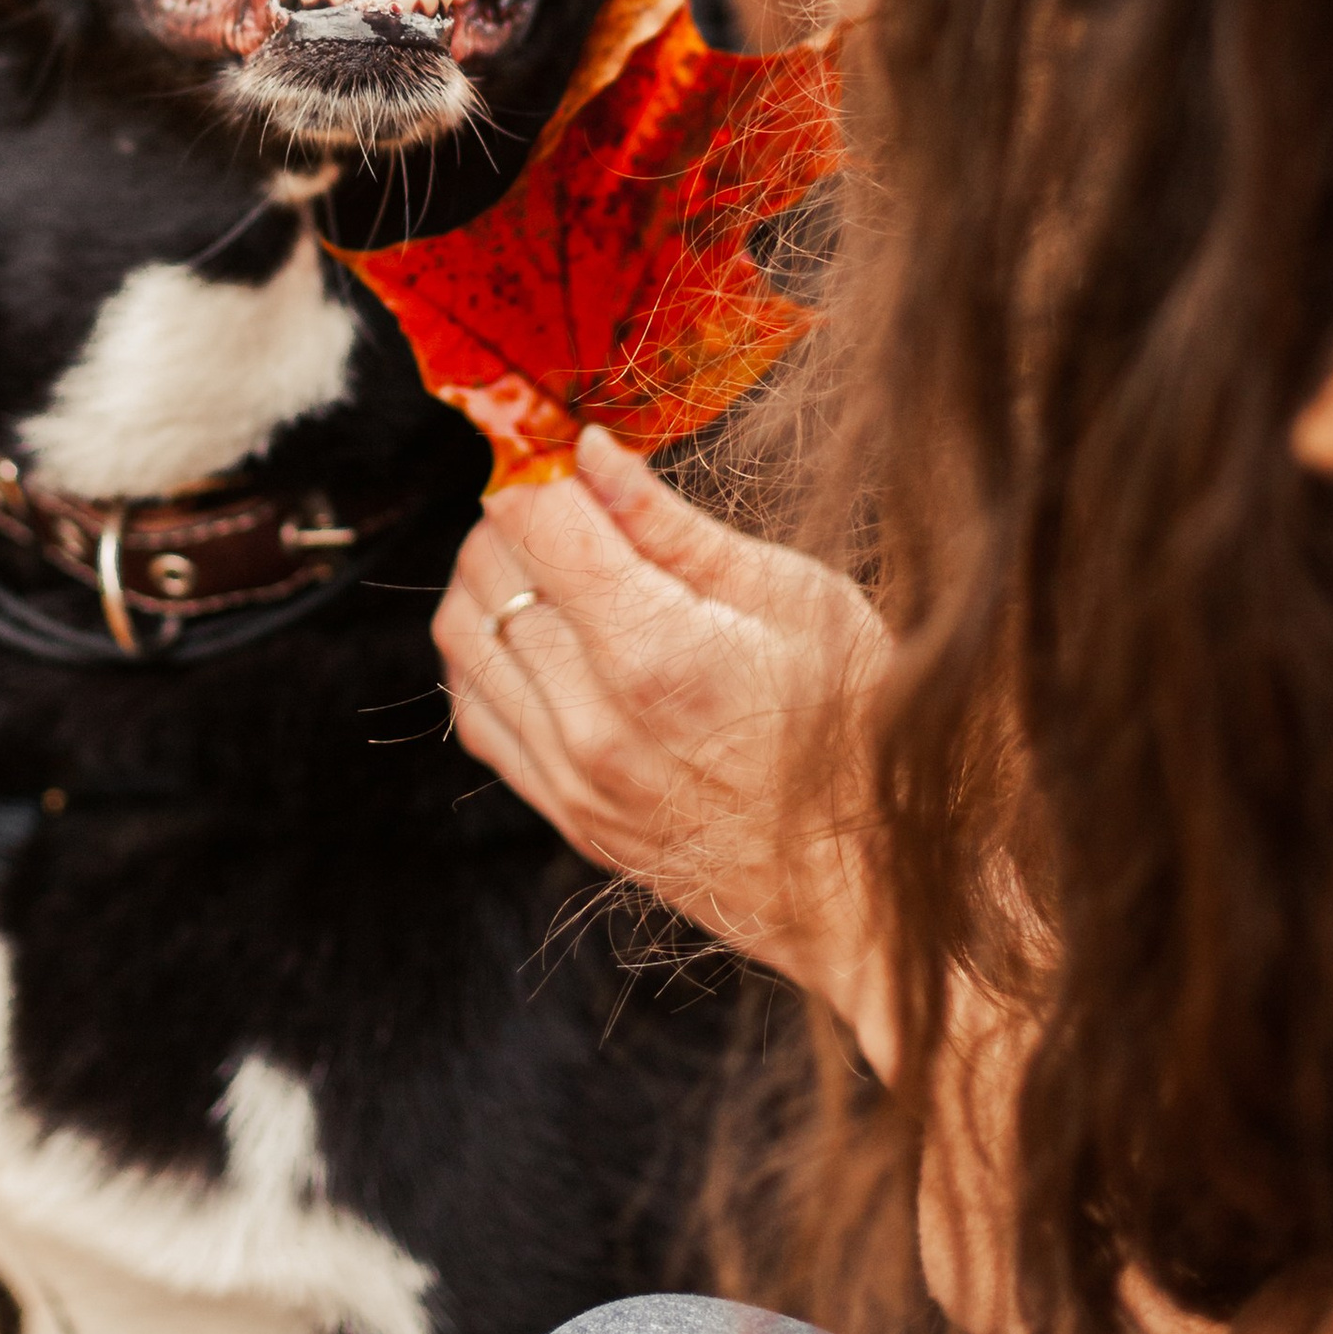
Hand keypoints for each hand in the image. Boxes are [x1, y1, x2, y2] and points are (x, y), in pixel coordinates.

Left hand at [435, 424, 896, 1050]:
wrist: (869, 881)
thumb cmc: (857, 726)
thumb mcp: (793, 596)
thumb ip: (671, 525)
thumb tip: (590, 451)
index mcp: (655, 652)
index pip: (534, 521)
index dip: (542, 466)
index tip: (568, 451)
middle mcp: (593, 721)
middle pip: (489, 567)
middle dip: (518, 512)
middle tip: (574, 501)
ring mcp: (570, 777)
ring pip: (463, 635)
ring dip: (494, 577)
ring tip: (561, 565)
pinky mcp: (564, 814)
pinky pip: (474, 712)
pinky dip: (487, 655)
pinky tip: (543, 635)